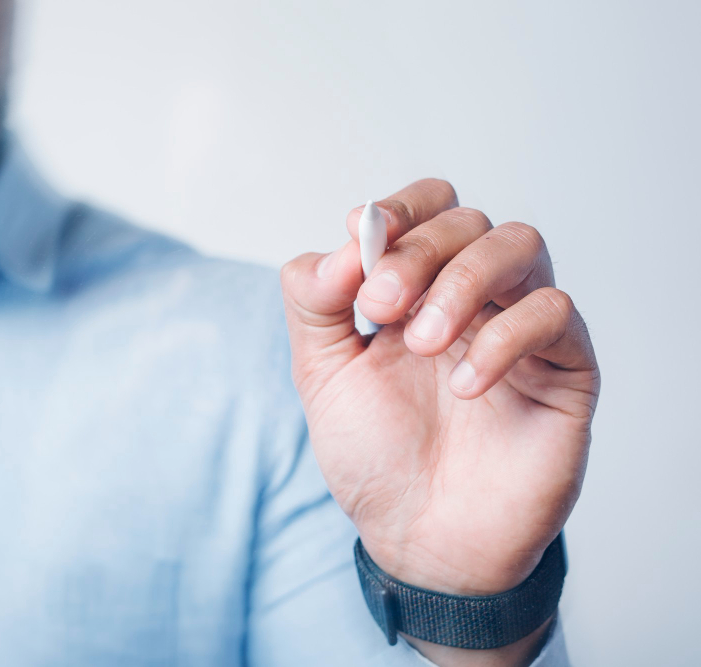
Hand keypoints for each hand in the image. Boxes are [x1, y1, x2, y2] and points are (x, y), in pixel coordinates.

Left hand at [280, 179, 600, 597]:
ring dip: (461, 281)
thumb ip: (314, 303)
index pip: (427, 208)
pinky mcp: (564, 369)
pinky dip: (504, 337)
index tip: (362, 233)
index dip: (399, 209)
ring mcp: (519, 328)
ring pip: (520, 244)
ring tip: (421, 343)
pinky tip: (465, 386)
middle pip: (467, 220)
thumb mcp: (322, 374)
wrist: (418, 539)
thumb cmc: (375, 455)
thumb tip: (339, 243)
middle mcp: (471, 298)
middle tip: (379, 306)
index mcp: (416, 290)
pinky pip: (554, 314)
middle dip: (417, 251)